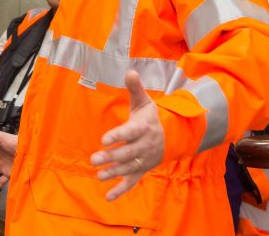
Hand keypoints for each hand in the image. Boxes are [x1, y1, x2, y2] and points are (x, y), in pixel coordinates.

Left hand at [89, 70, 163, 200]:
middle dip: (111, 156)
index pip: (129, 132)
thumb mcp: (145, 100)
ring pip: (128, 168)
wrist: (175, 134)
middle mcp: (144, 145)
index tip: (104, 139)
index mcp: (143, 127)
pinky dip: (121, 190)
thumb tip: (129, 71)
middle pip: (127, 153)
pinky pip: (132, 182)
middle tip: (94, 158)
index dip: (117, 136)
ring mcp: (143, 159)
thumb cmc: (152, 116)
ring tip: (99, 175)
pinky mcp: (142, 169)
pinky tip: (108, 196)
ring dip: (114, 172)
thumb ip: (135, 88)